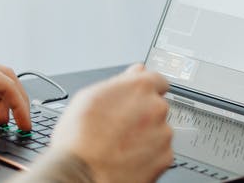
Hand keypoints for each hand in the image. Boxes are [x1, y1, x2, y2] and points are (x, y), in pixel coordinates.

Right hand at [47, 64, 172, 182]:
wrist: (80, 176)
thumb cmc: (77, 140)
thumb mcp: (88, 97)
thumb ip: (120, 80)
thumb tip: (137, 71)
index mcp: (140, 88)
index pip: (157, 80)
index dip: (145, 91)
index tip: (139, 99)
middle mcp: (157, 108)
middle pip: (157, 107)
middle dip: (143, 115)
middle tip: (120, 128)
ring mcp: (163, 133)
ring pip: (159, 130)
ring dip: (146, 136)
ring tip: (120, 146)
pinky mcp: (165, 157)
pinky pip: (160, 152)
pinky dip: (149, 155)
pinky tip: (127, 158)